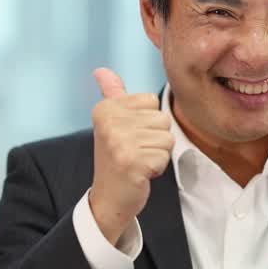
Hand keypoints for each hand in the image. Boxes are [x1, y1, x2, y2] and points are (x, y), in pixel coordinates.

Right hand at [88, 68, 173, 244]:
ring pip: (167, 137)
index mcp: (105, 108)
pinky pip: (165, 155)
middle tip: (134, 152)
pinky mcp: (132, 162)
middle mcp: (109, 122)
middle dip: (155, 139)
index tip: (130, 136)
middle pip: (162, 119)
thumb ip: (112, 94)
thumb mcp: (111, 123)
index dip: (148, 121)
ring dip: (157, 154)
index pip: (152, 100)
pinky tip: (140, 173)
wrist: (109, 198)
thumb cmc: (116, 158)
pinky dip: (157, 167)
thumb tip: (101, 70)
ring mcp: (119, 142)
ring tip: (138, 162)